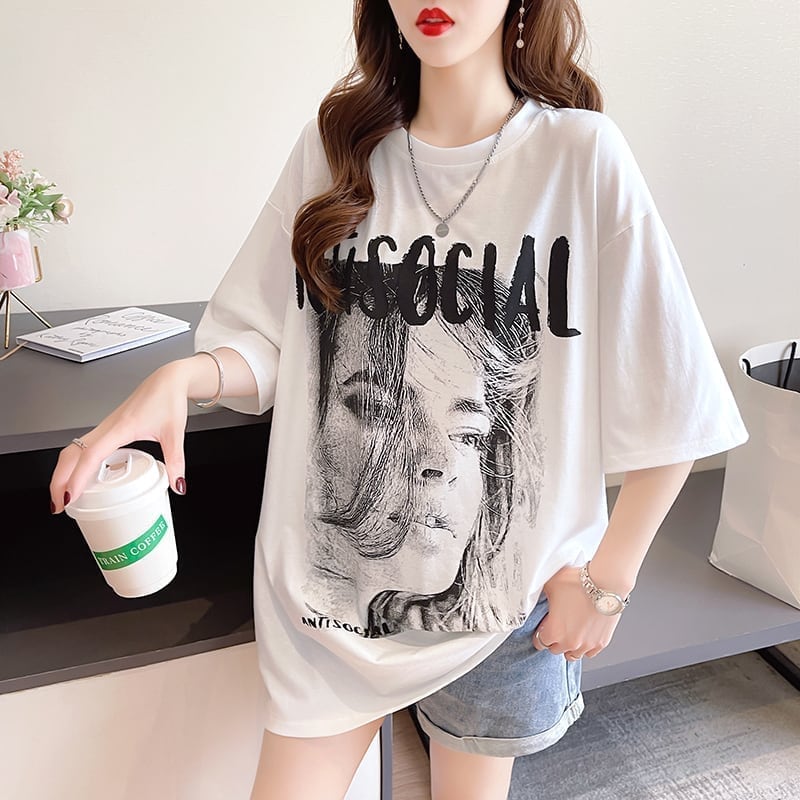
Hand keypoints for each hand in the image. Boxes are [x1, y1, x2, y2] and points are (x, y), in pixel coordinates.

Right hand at [49, 360, 193, 513]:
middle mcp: (107, 427)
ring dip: (63, 472)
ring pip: (73, 450)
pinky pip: (83, 447)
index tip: (69, 497)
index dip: (78, 477)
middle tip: (58, 505)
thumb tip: (177, 485)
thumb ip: (176, 462)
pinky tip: (80, 477)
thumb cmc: (167, 399)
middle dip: (59, 480)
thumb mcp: (175, 434)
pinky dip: (74, 463)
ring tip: (63, 495)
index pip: (91, 456)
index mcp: (121, 428)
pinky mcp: (107, 428)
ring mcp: (105, 427)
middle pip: (71, 455)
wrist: (168, 380)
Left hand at [531, 565, 622, 660]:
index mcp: (553, 631)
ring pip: (572, 655)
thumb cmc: (579, 584)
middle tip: (557, 627)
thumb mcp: (550, 584)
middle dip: (554, 640)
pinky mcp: (601, 643)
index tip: (543, 629)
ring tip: (570, 633)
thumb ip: (540, 592)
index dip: (540, 633)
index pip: (540, 642)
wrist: (605, 584)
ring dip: (569, 646)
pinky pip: (589, 653)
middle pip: (555, 650)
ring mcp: (586, 645)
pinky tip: (584, 636)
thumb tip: (535, 591)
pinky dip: (585, 647)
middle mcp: (569, 642)